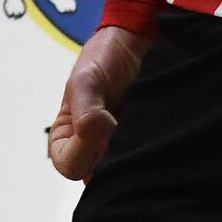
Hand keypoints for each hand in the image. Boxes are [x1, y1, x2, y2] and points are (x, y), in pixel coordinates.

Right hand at [45, 24, 145, 179]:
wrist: (137, 45)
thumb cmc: (103, 60)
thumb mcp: (86, 80)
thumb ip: (85, 110)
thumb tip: (94, 136)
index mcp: (65, 141)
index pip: (71, 166)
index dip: (86, 150)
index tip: (104, 121)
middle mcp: (91, 153)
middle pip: (101, 176)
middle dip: (116, 154)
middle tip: (130, 124)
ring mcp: (119, 152)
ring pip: (126, 171)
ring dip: (136, 150)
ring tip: (144, 122)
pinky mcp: (144, 146)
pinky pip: (148, 159)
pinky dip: (152, 147)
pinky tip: (156, 127)